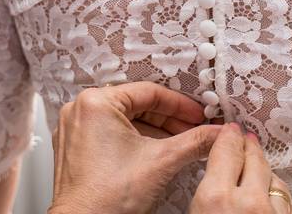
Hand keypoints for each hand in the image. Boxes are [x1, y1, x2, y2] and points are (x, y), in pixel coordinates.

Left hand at [47, 81, 224, 213]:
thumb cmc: (106, 199)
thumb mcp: (162, 162)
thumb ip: (196, 141)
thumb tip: (216, 133)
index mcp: (96, 103)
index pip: (150, 93)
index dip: (181, 105)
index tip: (200, 116)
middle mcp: (80, 110)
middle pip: (137, 105)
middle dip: (170, 120)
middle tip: (194, 130)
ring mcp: (75, 130)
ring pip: (125, 120)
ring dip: (155, 131)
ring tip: (180, 144)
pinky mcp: (75, 148)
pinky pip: (111, 134)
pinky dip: (136, 141)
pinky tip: (156, 153)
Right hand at [189, 122, 291, 213]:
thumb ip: (204, 196)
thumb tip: (213, 180)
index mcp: (216, 198)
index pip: (226, 152)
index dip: (228, 137)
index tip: (230, 130)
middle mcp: (249, 202)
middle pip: (255, 160)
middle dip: (250, 148)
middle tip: (247, 140)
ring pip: (277, 181)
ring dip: (268, 175)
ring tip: (261, 171)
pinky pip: (291, 204)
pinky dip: (280, 199)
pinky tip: (273, 200)